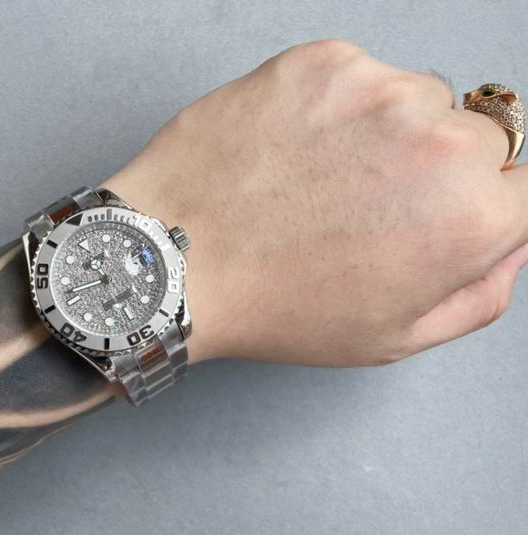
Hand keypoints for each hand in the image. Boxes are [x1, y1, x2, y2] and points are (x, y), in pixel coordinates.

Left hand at [104, 40, 527, 364]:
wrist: (177, 260)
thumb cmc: (275, 306)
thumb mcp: (394, 335)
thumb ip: (479, 291)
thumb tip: (510, 241)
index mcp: (471, 217)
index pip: (523, 185)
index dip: (476, 205)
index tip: (431, 215)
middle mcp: (439, 142)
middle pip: (477, 138)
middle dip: (435, 169)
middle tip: (363, 204)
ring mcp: (379, 91)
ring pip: (418, 99)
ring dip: (385, 131)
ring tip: (318, 178)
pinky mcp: (323, 62)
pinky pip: (360, 76)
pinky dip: (336, 106)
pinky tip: (293, 149)